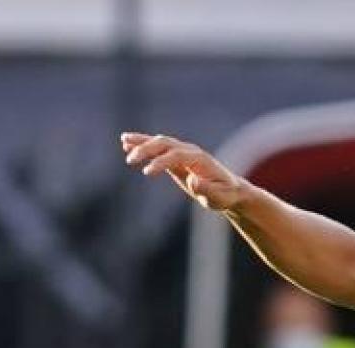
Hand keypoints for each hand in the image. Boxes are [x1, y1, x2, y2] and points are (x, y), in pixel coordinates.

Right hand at [120, 132, 250, 213]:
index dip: (160, 162)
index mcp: (200, 159)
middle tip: (130, 160)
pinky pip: (157, 148)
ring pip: (159, 142)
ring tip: (123, 143)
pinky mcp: (175, 157)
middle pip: (165, 144)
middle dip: (147, 149)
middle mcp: (190, 151)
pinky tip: (126, 144)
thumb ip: (207, 190)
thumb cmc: (225, 195)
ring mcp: (182, 152)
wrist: (230, 190)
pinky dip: (143, 144)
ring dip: (141, 142)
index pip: (176, 155)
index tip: (146, 172)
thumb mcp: (219, 197)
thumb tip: (192, 181)